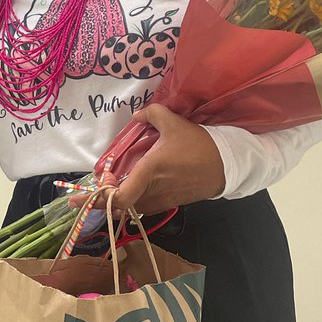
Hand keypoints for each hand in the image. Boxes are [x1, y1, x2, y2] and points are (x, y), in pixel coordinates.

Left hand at [81, 105, 225, 215]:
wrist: (226, 165)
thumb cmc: (198, 145)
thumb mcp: (174, 122)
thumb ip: (152, 114)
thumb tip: (137, 116)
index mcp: (148, 172)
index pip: (120, 198)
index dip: (102, 197)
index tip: (98, 184)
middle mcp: (152, 191)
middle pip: (119, 207)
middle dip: (104, 199)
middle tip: (96, 188)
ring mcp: (161, 200)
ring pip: (132, 208)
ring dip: (120, 200)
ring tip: (114, 186)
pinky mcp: (169, 204)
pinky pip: (145, 206)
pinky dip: (135, 199)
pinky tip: (135, 186)